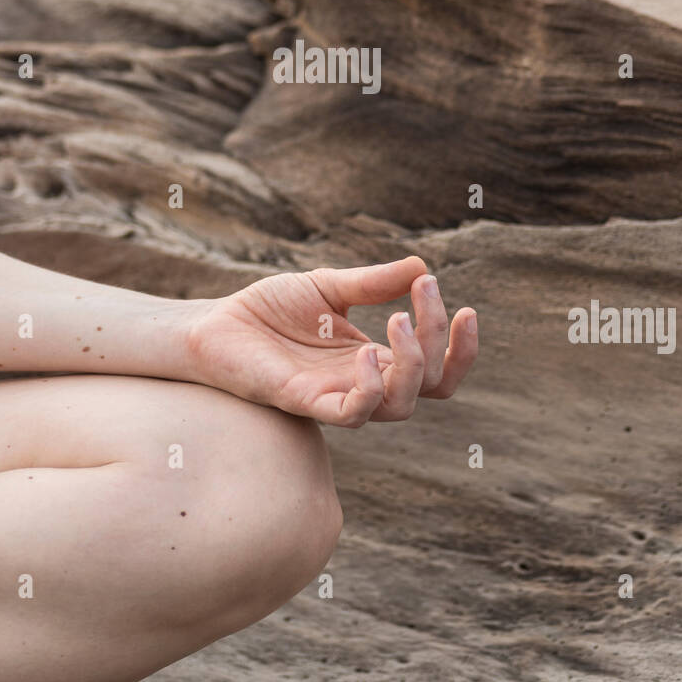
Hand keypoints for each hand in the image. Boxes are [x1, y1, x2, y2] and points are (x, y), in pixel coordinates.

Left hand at [185, 257, 477, 427]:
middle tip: (424, 293)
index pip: (437, 372)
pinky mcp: (305, 403)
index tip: (466, 307)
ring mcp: (336, 397)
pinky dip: (370, 388)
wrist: (215, 323)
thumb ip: (374, 283)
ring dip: (411, 363)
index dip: (460, 349)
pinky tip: (368, 352)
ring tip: (396, 318)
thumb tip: (422, 266)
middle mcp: (362, 384)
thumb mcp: (330, 287)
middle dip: (439, 340)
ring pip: (399, 407)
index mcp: (374, 359)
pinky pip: (352, 414)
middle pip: (429, 386)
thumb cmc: (268, 310)